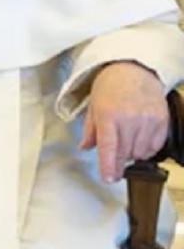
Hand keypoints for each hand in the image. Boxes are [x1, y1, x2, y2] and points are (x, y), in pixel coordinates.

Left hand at [80, 61, 168, 182]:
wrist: (134, 69)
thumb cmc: (111, 86)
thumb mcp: (93, 107)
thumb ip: (90, 130)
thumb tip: (86, 148)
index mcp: (108, 115)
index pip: (108, 148)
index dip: (108, 167)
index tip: (108, 178)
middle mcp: (129, 118)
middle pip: (124, 153)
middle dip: (117, 163)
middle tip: (113, 165)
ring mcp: (148, 120)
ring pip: (140, 152)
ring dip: (131, 155)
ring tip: (125, 144)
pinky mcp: (162, 120)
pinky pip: (155, 146)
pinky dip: (146, 149)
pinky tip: (139, 142)